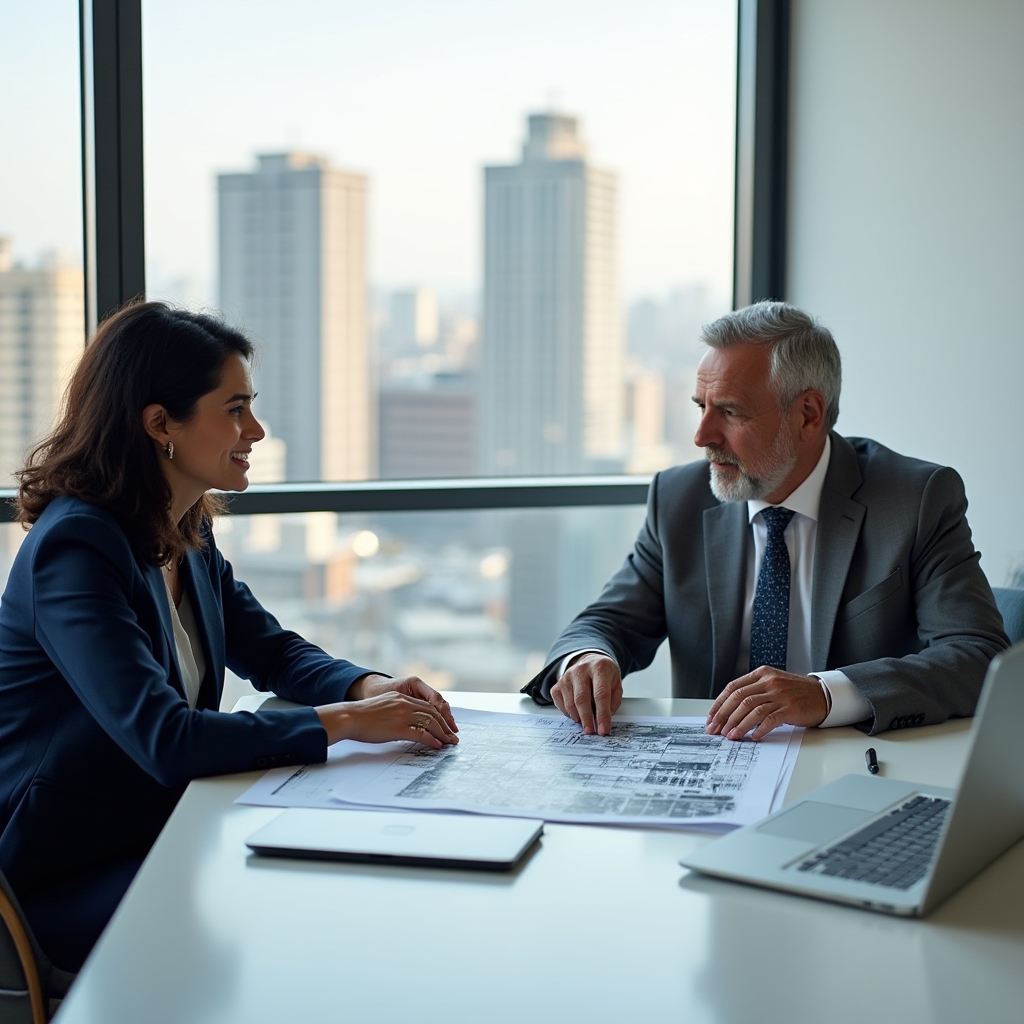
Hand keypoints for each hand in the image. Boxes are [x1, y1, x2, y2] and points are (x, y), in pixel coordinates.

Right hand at [316, 691, 458, 748]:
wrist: (349, 717)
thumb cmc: (361, 716)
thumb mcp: (382, 707)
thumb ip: (395, 710)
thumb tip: (403, 722)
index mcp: (401, 698)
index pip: (427, 706)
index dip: (439, 716)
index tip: (445, 725)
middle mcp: (405, 704)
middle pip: (433, 713)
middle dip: (445, 726)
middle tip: (452, 736)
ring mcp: (403, 715)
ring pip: (431, 723)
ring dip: (443, 734)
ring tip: (449, 743)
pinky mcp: (399, 728)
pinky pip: (422, 734)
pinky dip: (432, 740)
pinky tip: (437, 746)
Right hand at [550, 653, 622, 735]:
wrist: (590, 661)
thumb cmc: (604, 675)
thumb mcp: (616, 684)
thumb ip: (613, 701)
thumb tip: (603, 720)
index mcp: (600, 668)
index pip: (600, 694)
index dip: (602, 714)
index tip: (603, 729)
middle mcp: (581, 670)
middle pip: (582, 699)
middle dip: (587, 719)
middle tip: (591, 731)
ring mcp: (567, 676)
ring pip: (570, 703)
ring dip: (578, 717)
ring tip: (586, 724)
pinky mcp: (558, 684)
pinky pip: (559, 703)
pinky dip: (568, 713)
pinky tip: (576, 714)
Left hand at [705, 667, 827, 740]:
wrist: (823, 695)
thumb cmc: (795, 693)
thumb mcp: (772, 684)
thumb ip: (753, 692)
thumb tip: (729, 711)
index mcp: (761, 674)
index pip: (732, 688)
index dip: (719, 704)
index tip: (711, 719)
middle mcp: (769, 682)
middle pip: (739, 699)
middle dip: (724, 716)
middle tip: (716, 731)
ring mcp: (780, 694)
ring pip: (751, 709)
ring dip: (738, 725)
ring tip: (730, 736)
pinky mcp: (790, 708)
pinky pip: (770, 719)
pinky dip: (759, 729)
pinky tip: (753, 737)